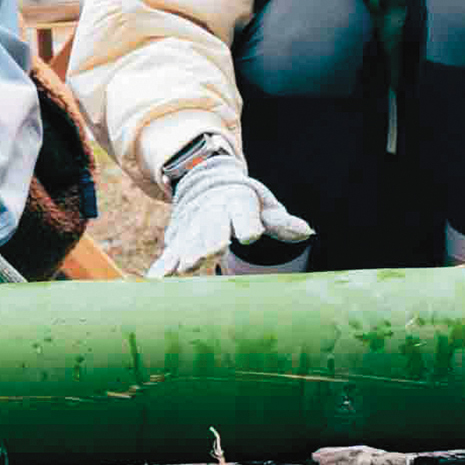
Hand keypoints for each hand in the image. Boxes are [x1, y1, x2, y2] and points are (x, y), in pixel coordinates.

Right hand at [154, 136, 310, 276]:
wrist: (208, 185)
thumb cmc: (243, 203)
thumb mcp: (264, 206)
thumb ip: (282, 221)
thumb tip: (307, 231)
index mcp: (238, 203)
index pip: (243, 213)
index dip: (247, 224)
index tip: (251, 235)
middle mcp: (214, 213)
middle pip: (213, 227)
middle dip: (212, 239)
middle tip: (212, 252)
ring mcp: (194, 226)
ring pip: (191, 240)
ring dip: (189, 253)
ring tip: (187, 267)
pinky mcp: (179, 239)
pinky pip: (170, 252)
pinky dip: (163, 265)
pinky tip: (157, 279)